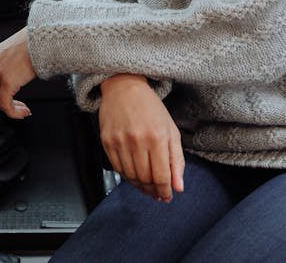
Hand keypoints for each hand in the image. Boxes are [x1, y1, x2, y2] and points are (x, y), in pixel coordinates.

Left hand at [0, 27, 35, 118]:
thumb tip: (14, 80)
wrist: (43, 39)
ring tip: (22, 110)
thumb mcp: (15, 52)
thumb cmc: (36, 43)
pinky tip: (23, 111)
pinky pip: (5, 103)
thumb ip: (10, 65)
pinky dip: (13, 112)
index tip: (6, 100)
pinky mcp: (7, 81)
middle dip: (2, 104)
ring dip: (10, 109)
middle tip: (15, 108)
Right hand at [98, 74, 184, 202]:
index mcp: (157, 137)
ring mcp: (120, 141)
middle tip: (157, 193)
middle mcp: (138, 140)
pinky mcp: (107, 142)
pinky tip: (134, 175)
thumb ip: (177, 160)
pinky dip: (127, 176)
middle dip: (153, 191)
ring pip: (131, 176)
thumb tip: (178, 187)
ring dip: (140, 186)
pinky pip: (118, 168)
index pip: (161, 176)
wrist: (125, 87)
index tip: (167, 196)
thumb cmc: (150, 108)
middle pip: (145, 179)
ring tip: (147, 186)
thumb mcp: (171, 131)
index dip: (165, 191)